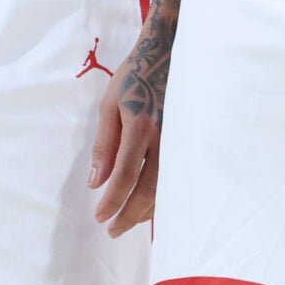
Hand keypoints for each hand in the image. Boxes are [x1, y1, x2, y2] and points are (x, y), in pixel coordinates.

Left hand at [87, 33, 165, 236]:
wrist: (170, 53)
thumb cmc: (134, 77)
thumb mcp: (110, 104)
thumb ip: (104, 145)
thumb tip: (96, 182)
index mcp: (141, 127)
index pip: (125, 175)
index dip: (113, 200)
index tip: (100, 217)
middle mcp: (165, 139)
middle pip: (149, 189)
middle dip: (129, 214)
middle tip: (113, 231)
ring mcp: (181, 141)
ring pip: (167, 188)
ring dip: (147, 210)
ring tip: (128, 222)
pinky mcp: (189, 142)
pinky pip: (177, 177)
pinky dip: (163, 196)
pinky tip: (152, 205)